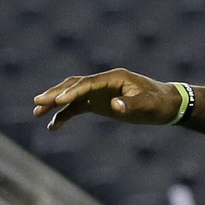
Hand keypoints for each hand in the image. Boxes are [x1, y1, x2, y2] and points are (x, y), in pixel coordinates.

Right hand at [33, 69, 183, 130]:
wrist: (167, 105)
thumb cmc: (159, 102)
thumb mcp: (148, 105)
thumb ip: (132, 104)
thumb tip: (116, 106)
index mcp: (113, 77)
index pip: (87, 83)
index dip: (72, 92)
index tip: (57, 101)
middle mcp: (103, 82)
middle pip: (73, 85)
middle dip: (55, 94)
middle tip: (37, 103)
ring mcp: (100, 92)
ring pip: (72, 95)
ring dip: (54, 103)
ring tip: (36, 113)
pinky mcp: (99, 104)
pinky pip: (77, 108)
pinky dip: (65, 115)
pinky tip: (53, 127)